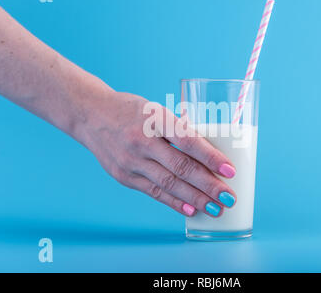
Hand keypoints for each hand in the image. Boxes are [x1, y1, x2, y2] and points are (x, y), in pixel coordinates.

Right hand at [77, 91, 236, 216]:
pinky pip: (153, 192)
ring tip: (216, 208)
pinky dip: (173, 202)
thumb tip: (208, 152)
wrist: (90, 115)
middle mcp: (141, 141)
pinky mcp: (123, 176)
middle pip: (181, 167)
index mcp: (154, 119)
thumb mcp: (155, 110)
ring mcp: (130, 161)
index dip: (210, 157)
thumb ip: (177, 129)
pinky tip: (190, 210)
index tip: (230, 171)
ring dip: (195, 199)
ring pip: (169, 184)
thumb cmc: (130, 110)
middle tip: (229, 198)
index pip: (187, 140)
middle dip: (208, 185)